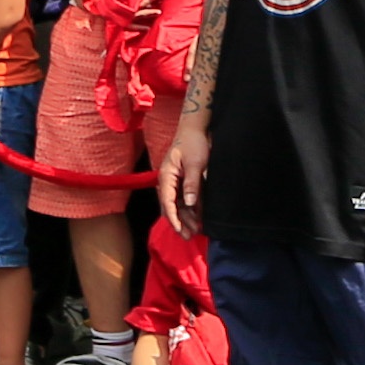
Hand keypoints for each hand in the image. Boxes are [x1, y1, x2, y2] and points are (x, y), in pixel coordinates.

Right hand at [158, 110, 208, 234]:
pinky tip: (197, 218)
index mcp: (166, 176)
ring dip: (185, 217)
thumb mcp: (195, 163)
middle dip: (179, 222)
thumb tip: (189, 203)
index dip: (173, 218)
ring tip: (195, 230)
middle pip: (170, 206)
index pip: (167, 201)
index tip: (179, 230)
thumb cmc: (193, 142)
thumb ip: (192, 183)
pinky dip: (190, 209)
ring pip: (178, 204)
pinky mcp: (183, 181)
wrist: (196, 129)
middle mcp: (168, 181)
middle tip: (189, 236)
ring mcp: (175, 181)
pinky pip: (184, 198)